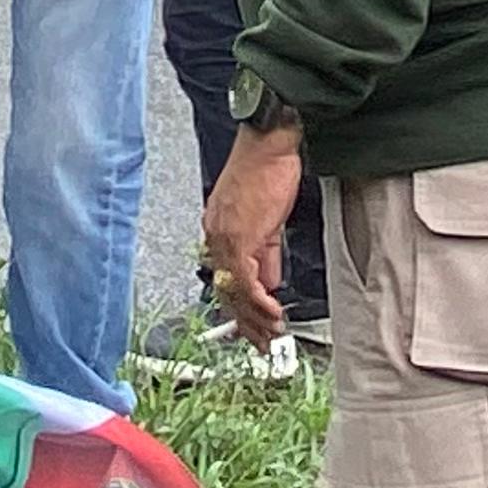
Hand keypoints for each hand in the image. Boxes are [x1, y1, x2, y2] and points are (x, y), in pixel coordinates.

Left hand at [204, 124, 306, 343]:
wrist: (269, 144)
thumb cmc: (267, 169)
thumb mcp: (266, 218)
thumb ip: (266, 253)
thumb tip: (270, 281)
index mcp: (218, 230)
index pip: (224, 279)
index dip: (239, 308)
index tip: (253, 326)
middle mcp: (215, 236)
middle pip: (225, 292)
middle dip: (246, 323)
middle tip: (262, 342)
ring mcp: (224, 238)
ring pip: (234, 291)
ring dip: (255, 318)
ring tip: (271, 335)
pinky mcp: (240, 237)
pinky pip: (246, 281)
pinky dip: (260, 302)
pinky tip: (273, 313)